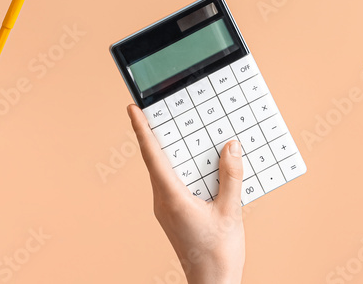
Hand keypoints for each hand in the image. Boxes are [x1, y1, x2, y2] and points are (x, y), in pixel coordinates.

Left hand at [128, 105, 245, 283]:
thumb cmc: (218, 254)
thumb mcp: (230, 212)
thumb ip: (231, 177)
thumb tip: (231, 147)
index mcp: (171, 197)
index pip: (152, 155)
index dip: (142, 129)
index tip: (132, 108)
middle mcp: (163, 201)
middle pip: (157, 160)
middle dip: (158, 134)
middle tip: (160, 110)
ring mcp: (166, 209)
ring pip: (165, 172)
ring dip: (172, 152)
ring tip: (182, 132)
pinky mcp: (173, 214)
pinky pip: (174, 184)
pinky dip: (183, 169)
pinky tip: (199, 165)